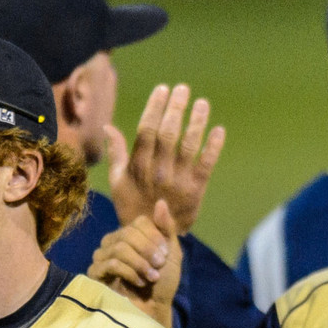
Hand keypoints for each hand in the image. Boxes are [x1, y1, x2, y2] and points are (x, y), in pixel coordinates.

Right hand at [88, 201, 181, 327]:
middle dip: (147, 250)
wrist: (154, 310)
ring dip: (140, 263)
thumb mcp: (171, 254)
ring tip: (151, 277)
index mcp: (131, 235)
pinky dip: (129, 273)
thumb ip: (166, 228)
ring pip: (119, 247)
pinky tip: (139, 283)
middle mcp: (114, 242)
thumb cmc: (163, 284)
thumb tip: (160, 201)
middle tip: (158, 267)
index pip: (138, 222)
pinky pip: (110, 264)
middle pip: (127, 233)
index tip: (165, 254)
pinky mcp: (96, 274)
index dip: (153, 236)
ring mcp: (102, 257)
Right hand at [108, 83, 224, 233]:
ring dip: (197, 122)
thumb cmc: (131, 207)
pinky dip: (213, 147)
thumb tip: (108, 126)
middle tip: (183, 89)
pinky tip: (219, 130)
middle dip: (176, 108)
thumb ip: (116, 153)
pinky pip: (206, 165)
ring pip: (188, 145)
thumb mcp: (118, 182)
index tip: (163, 89)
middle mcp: (158, 171)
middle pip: (168, 133)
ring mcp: (178, 181)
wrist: (151, 239)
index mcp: (138, 166)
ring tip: (202, 103)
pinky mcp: (196, 190)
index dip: (155, 107)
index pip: (147, 130)